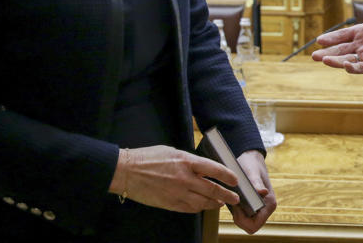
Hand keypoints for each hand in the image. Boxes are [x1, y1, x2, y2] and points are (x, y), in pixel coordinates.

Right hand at [108, 145, 239, 212]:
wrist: (127, 171)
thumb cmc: (148, 158)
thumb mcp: (172, 152)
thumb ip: (189, 161)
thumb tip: (202, 168)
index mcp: (186, 161)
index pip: (214, 170)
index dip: (227, 176)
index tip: (235, 180)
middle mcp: (185, 178)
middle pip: (212, 189)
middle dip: (226, 195)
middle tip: (235, 198)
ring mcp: (177, 193)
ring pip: (203, 202)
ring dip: (214, 203)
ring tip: (220, 203)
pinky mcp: (169, 203)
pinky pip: (189, 209)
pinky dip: (198, 208)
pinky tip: (202, 207)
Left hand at [230, 150, 276, 233]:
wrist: (251, 158)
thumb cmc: (252, 164)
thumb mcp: (252, 172)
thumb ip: (256, 183)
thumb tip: (263, 192)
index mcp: (269, 204)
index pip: (255, 225)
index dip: (242, 220)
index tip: (236, 207)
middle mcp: (266, 208)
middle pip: (249, 226)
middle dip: (239, 218)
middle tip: (232, 203)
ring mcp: (260, 208)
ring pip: (245, 222)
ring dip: (237, 214)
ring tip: (232, 199)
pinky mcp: (253, 205)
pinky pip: (244, 216)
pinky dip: (236, 211)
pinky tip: (233, 198)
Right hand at [311, 0, 362, 73]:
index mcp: (361, 32)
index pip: (342, 35)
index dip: (331, 37)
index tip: (320, 40)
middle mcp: (361, 45)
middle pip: (340, 50)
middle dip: (327, 52)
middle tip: (314, 55)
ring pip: (346, 59)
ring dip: (335, 61)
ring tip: (323, 60)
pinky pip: (361, 67)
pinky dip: (352, 68)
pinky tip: (345, 66)